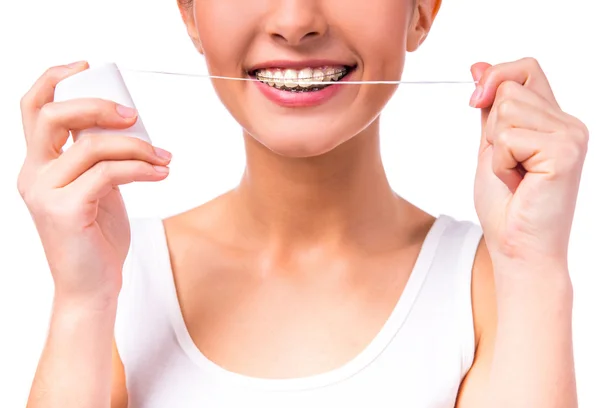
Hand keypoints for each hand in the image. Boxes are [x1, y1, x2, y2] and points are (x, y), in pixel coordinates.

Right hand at [18, 61, 171, 306]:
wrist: (93, 288)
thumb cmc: (98, 238)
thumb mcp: (98, 189)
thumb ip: (100, 158)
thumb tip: (127, 123)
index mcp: (38, 165)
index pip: (32, 109)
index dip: (53, 79)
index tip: (86, 67)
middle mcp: (32, 175)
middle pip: (51, 115)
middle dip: (97, 106)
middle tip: (133, 115)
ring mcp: (44, 193)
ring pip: (90, 146)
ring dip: (136, 146)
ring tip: (164, 157)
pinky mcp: (65, 211)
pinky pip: (109, 173)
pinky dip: (141, 168)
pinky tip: (162, 172)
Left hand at [470, 58, 588, 268]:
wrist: (517, 247)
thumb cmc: (506, 205)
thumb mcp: (491, 147)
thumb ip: (489, 109)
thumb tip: (478, 66)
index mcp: (553, 120)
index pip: (525, 69)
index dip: (496, 77)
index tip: (476, 100)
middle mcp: (568, 123)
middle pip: (511, 87)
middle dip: (492, 128)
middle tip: (507, 164)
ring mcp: (571, 136)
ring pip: (507, 108)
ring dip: (496, 148)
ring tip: (514, 174)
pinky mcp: (564, 152)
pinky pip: (508, 137)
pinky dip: (500, 163)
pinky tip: (519, 183)